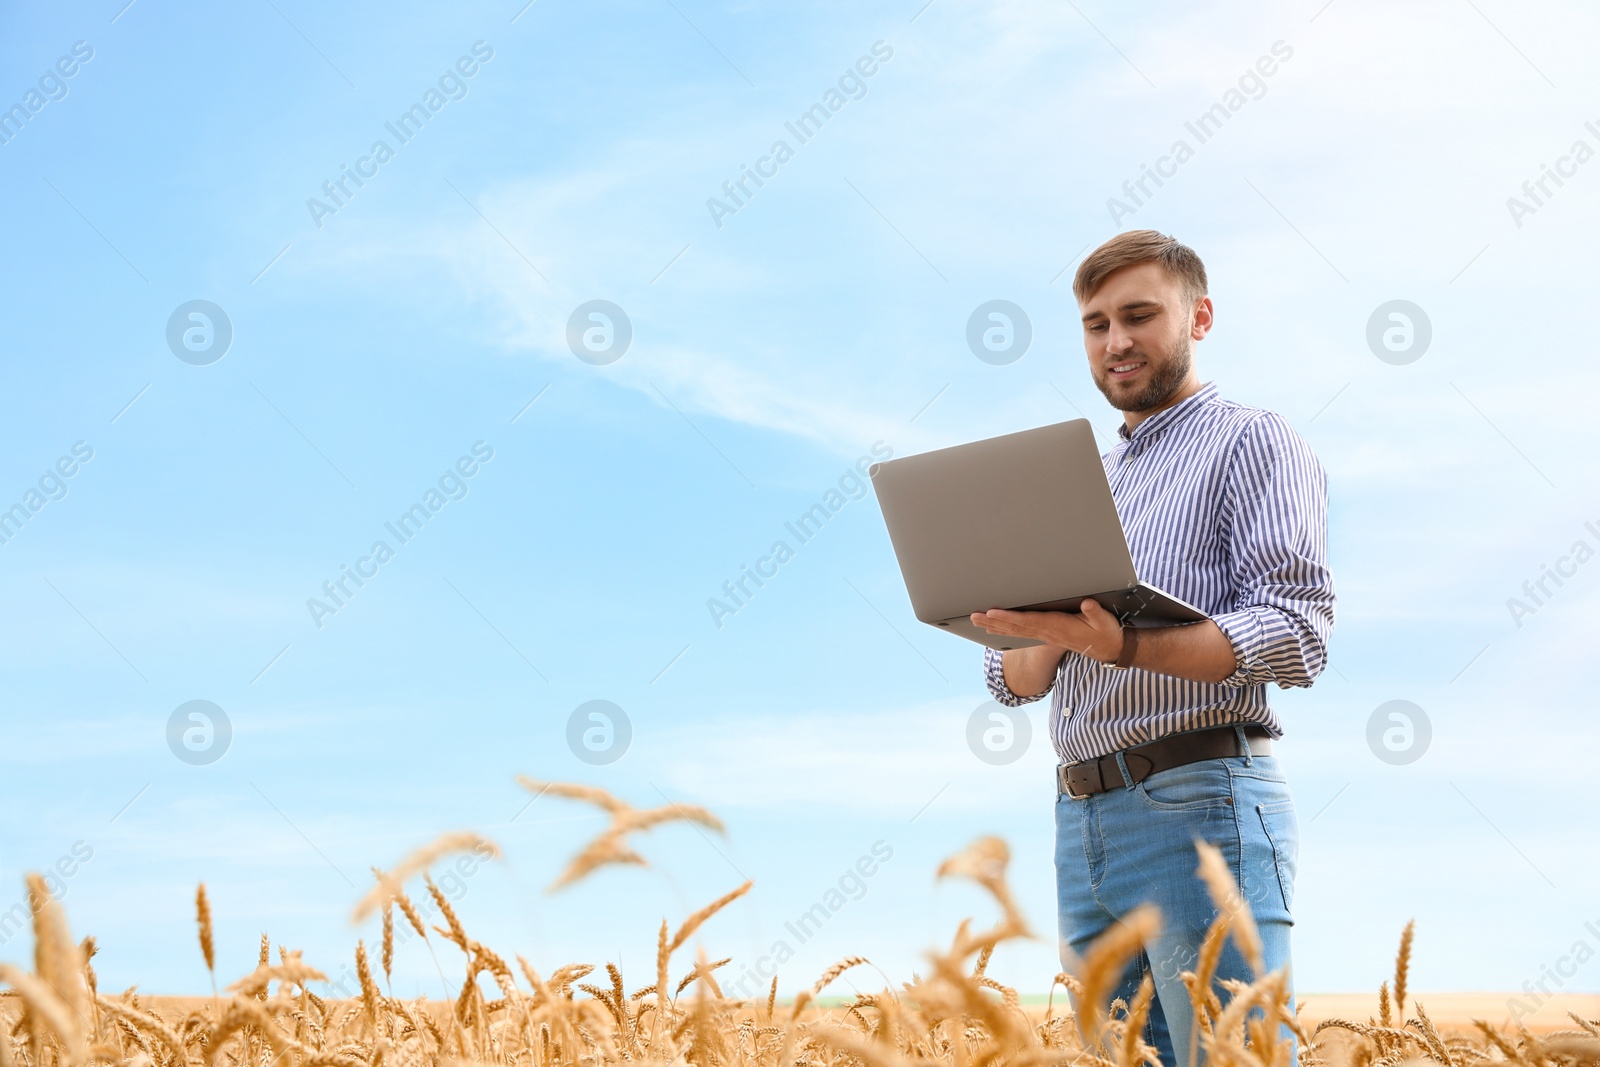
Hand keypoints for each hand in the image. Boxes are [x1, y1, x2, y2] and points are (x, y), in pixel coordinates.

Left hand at [969, 598, 1125, 663]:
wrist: (1108, 649)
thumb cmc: (1104, 632)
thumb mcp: (1104, 621)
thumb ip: (1095, 612)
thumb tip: (1087, 604)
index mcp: (1057, 626)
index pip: (1028, 621)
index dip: (1009, 617)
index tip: (992, 613)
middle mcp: (1047, 632)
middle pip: (1015, 627)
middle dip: (993, 621)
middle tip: (973, 616)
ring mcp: (1044, 635)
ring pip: (1015, 632)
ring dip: (994, 626)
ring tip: (976, 621)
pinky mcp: (1045, 636)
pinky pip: (1020, 634)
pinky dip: (1005, 630)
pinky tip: (993, 629)